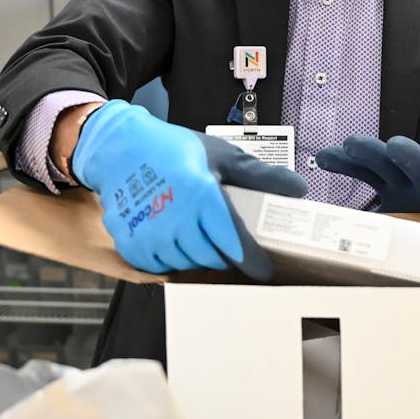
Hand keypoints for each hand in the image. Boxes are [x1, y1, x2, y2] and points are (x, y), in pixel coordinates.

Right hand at [71, 100, 306, 279]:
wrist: (122, 148)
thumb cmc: (174, 150)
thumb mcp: (222, 156)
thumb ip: (261, 176)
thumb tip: (298, 188)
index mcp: (202, 195)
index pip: (235, 243)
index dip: (253, 262)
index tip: (264, 270)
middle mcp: (175, 218)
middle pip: (212, 258)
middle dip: (226, 257)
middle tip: (229, 247)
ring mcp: (150, 234)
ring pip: (187, 264)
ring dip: (199, 257)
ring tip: (201, 238)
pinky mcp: (131, 243)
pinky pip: (160, 267)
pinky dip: (172, 259)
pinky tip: (176, 241)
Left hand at [314, 135, 419, 216]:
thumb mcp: (396, 216)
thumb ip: (369, 223)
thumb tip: (330, 237)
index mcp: (393, 183)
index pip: (363, 168)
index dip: (344, 162)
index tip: (322, 157)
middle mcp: (411, 180)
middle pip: (386, 162)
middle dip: (368, 151)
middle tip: (351, 143)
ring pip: (419, 167)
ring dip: (408, 156)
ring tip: (395, 146)